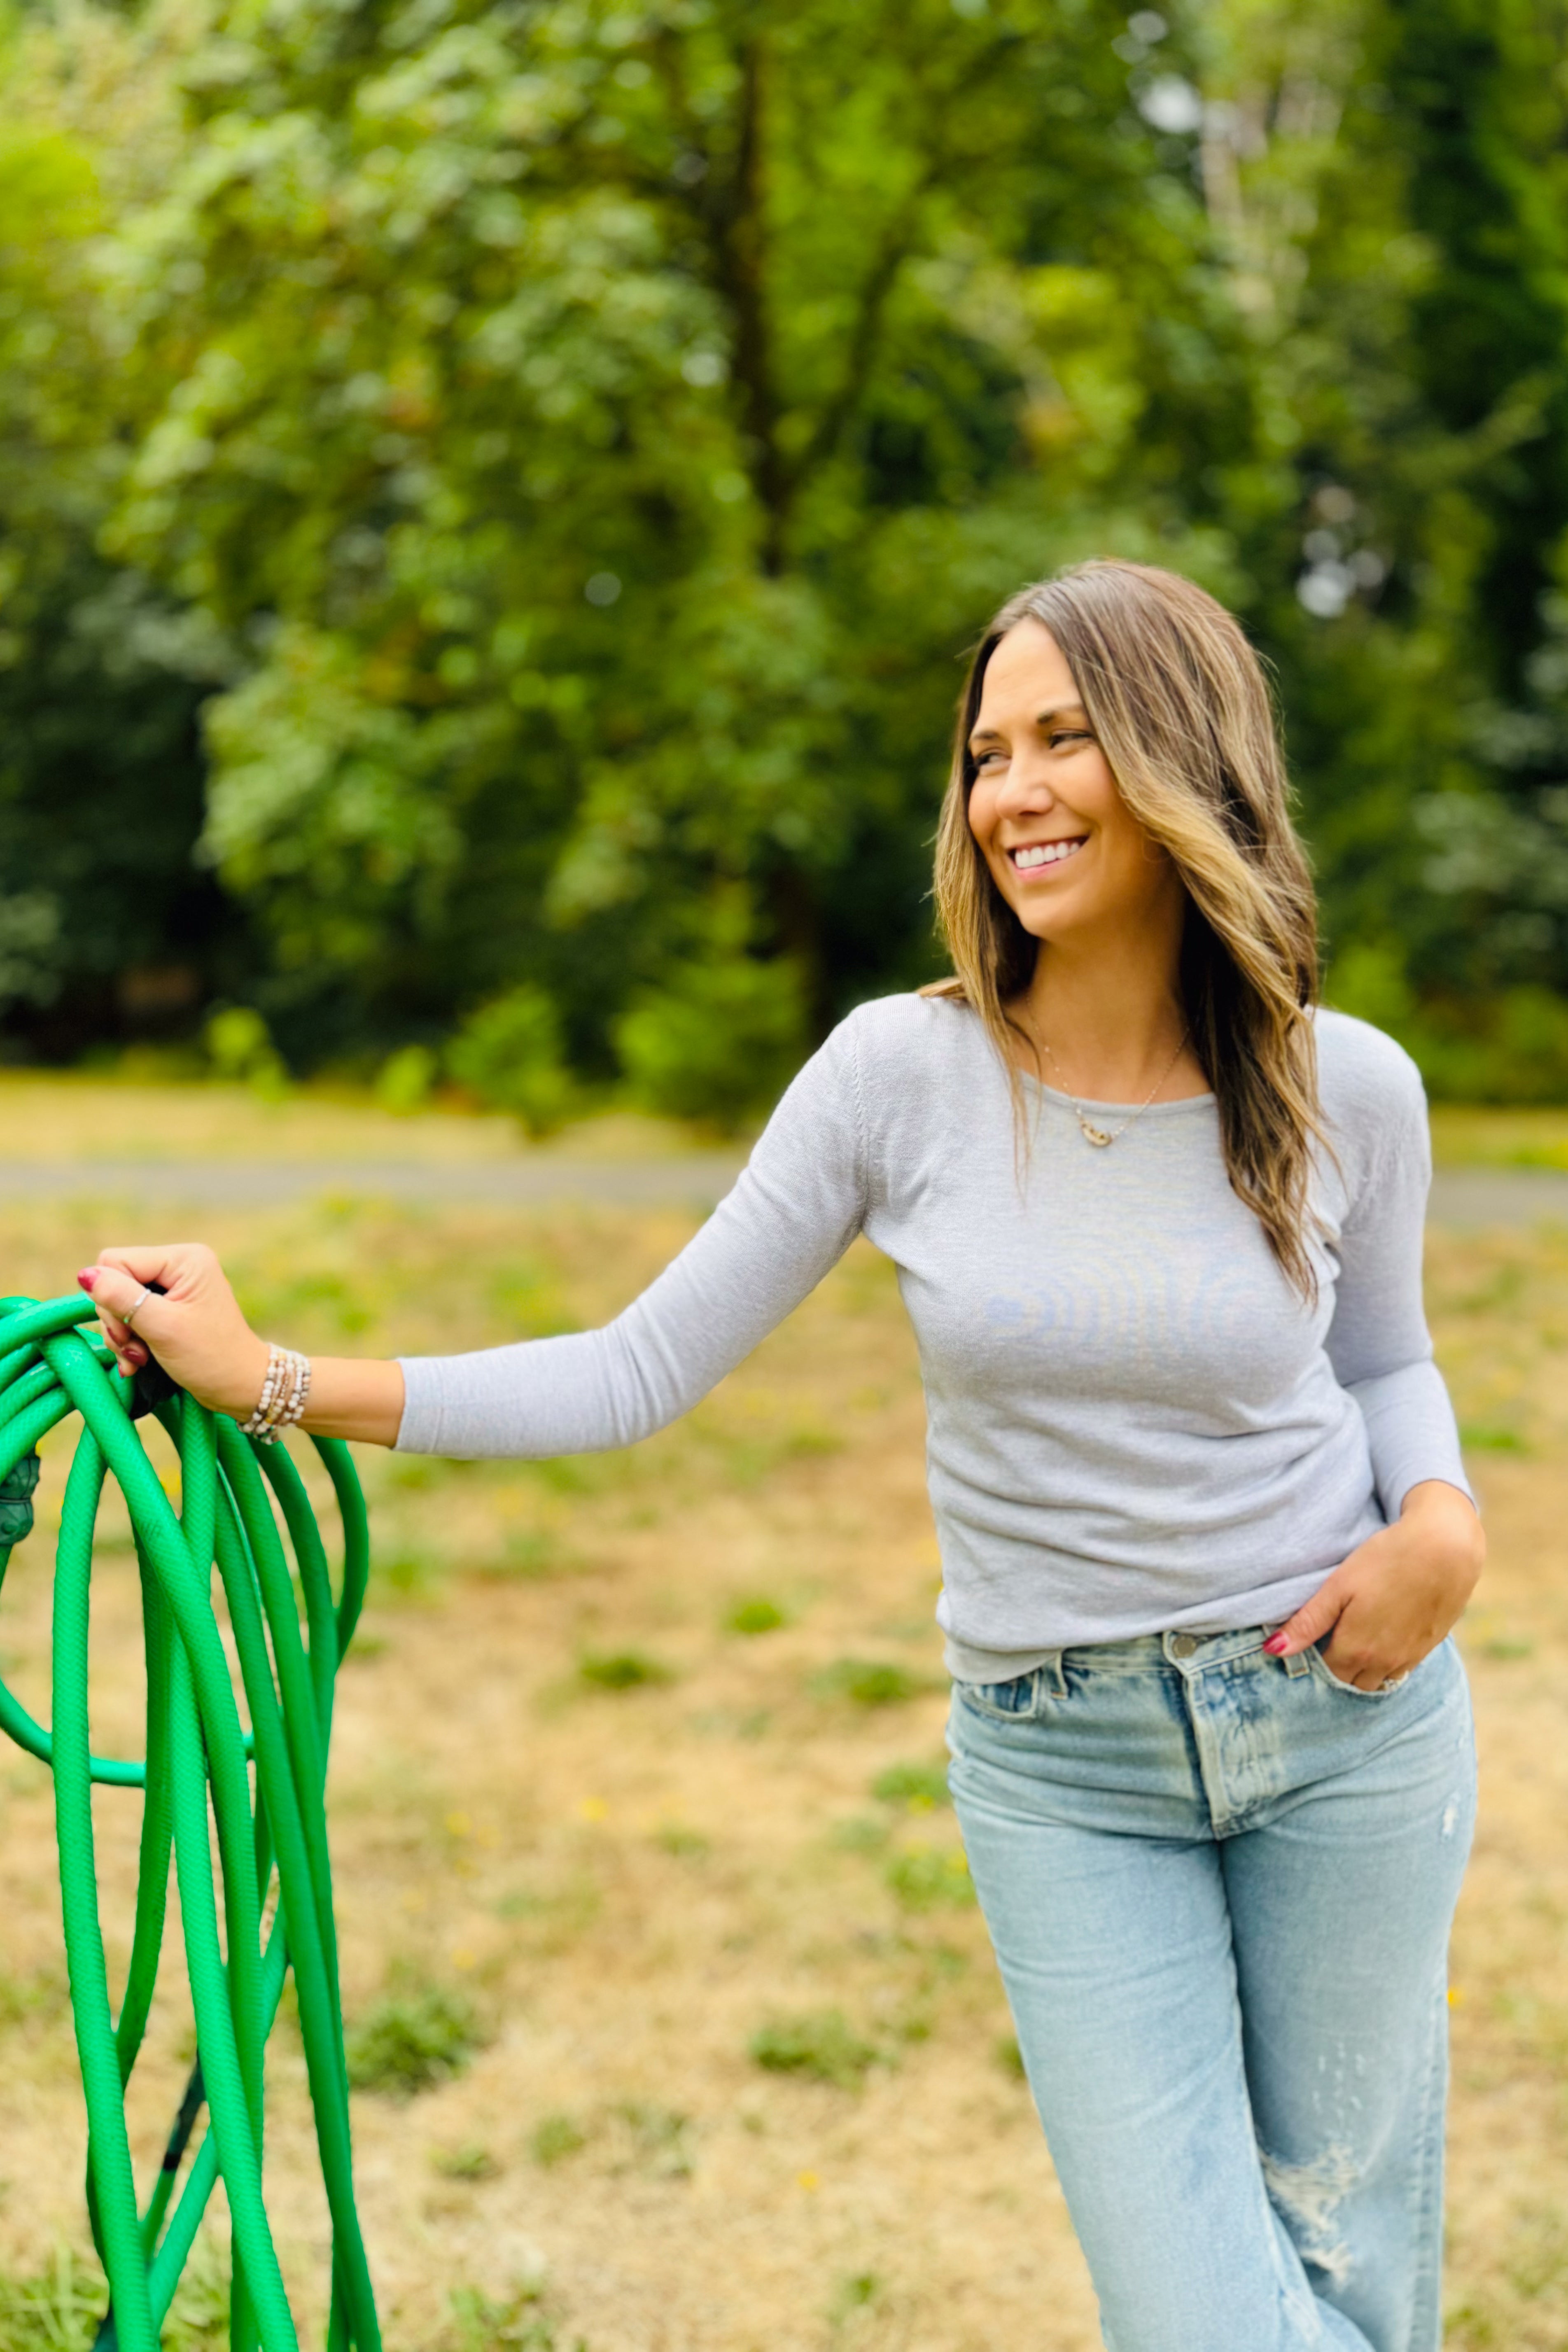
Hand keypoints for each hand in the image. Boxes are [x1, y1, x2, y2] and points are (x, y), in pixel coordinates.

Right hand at [79, 1244, 270, 1420]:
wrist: (239, 1387)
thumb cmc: (210, 1358)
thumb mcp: (162, 1327)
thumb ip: (121, 1299)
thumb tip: (85, 1274)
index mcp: (184, 1259)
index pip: (116, 1261)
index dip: (110, 1296)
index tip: (128, 1332)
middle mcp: (179, 1265)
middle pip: (115, 1281)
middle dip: (118, 1321)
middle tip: (136, 1351)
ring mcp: (174, 1286)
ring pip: (118, 1301)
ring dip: (122, 1336)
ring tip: (139, 1359)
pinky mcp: (169, 1307)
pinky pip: (131, 1315)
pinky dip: (129, 1340)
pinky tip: (138, 1361)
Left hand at [1264, 1482, 1484, 1688]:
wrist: (1445, 1549)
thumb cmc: (1386, 1561)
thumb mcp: (1338, 1587)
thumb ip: (1306, 1623)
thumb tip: (1272, 1651)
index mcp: (1356, 1650)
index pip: (1326, 1674)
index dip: (1315, 1659)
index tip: (1312, 1640)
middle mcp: (1383, 1662)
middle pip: (1351, 1682)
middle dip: (1338, 1669)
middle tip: (1331, 1640)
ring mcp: (1409, 1658)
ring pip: (1378, 1680)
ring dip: (1364, 1669)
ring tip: (1356, 1639)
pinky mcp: (1428, 1647)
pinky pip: (1402, 1669)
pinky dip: (1388, 1662)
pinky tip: (1384, 1635)